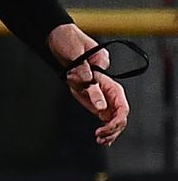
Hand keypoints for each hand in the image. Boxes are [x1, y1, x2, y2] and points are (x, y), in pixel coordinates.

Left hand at [48, 23, 129, 144]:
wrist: (59, 40)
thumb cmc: (69, 43)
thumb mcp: (77, 55)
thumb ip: (85, 73)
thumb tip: (93, 90)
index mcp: (108, 80)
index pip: (121, 106)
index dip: (116, 119)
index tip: (103, 126)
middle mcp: (107, 89)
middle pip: (118, 115)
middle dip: (112, 129)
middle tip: (99, 137)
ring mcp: (100, 94)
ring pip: (112, 118)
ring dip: (109, 132)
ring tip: (100, 140)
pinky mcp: (91, 97)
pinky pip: (102, 116)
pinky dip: (104, 128)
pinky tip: (101, 138)